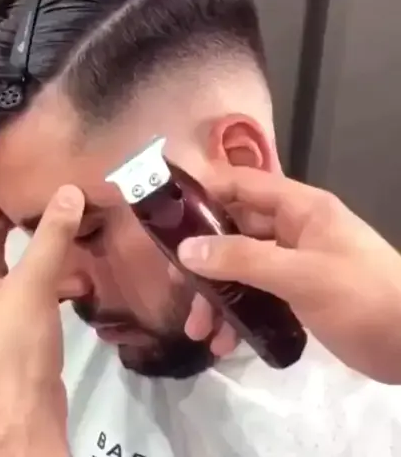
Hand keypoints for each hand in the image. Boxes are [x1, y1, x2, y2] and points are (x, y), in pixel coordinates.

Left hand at [0, 185, 84, 455]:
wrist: (24, 414)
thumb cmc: (12, 345)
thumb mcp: (31, 285)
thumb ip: (51, 237)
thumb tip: (69, 191)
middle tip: (25, 199)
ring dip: (24, 250)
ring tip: (53, 226)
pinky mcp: (9, 329)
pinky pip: (20, 291)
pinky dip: (41, 279)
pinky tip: (73, 276)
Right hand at [178, 167, 400, 383]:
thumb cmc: (361, 296)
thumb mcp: (300, 275)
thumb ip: (243, 259)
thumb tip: (187, 250)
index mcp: (298, 208)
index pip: (242, 184)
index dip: (204, 192)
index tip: (166, 212)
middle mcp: (292, 228)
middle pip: (235, 230)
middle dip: (204, 258)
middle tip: (176, 285)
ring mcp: (294, 261)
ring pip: (242, 267)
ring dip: (218, 296)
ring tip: (199, 330)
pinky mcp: (297, 292)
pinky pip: (257, 294)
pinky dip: (239, 315)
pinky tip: (226, 343)